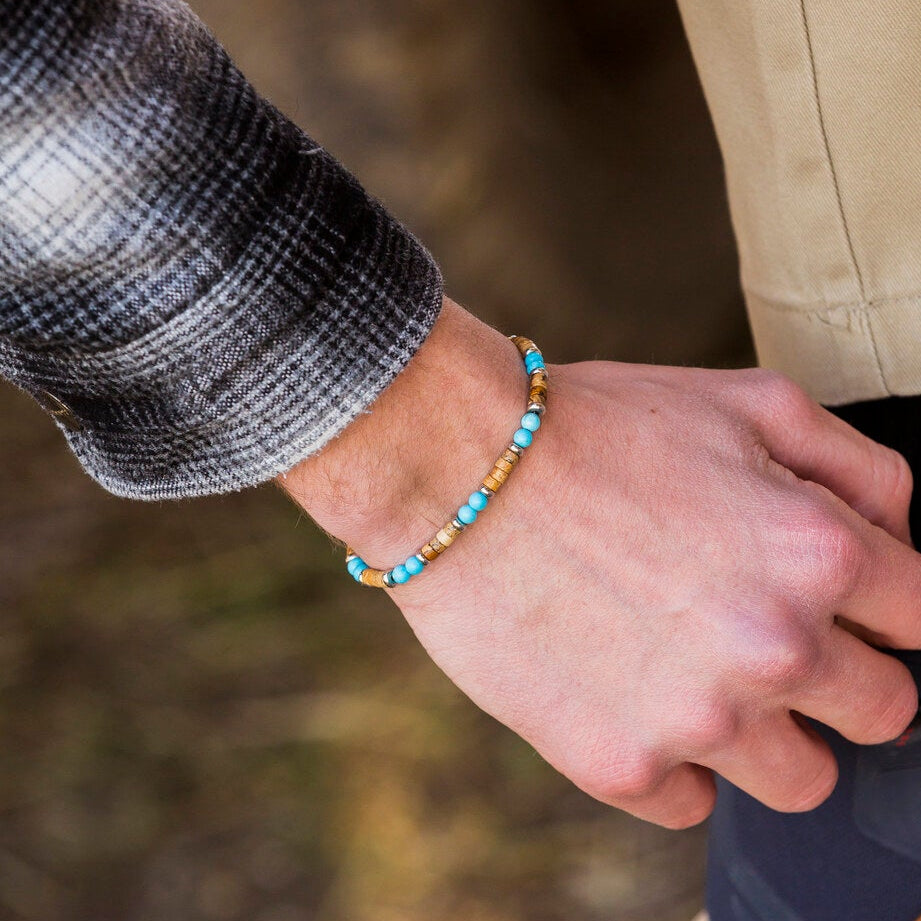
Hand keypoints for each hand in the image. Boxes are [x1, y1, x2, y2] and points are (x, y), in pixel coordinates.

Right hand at [279, 298, 920, 828]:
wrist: (456, 471)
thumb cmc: (594, 428)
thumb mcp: (745, 401)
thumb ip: (860, 468)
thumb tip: (903, 534)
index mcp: (817, 555)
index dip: (884, 605)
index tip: (843, 603)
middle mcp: (774, 650)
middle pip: (886, 714)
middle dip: (843, 676)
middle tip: (769, 636)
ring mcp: (696, 721)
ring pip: (803, 780)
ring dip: (770, 735)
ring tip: (702, 676)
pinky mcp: (620, 765)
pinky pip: (693, 802)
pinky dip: (676, 760)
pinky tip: (632, 694)